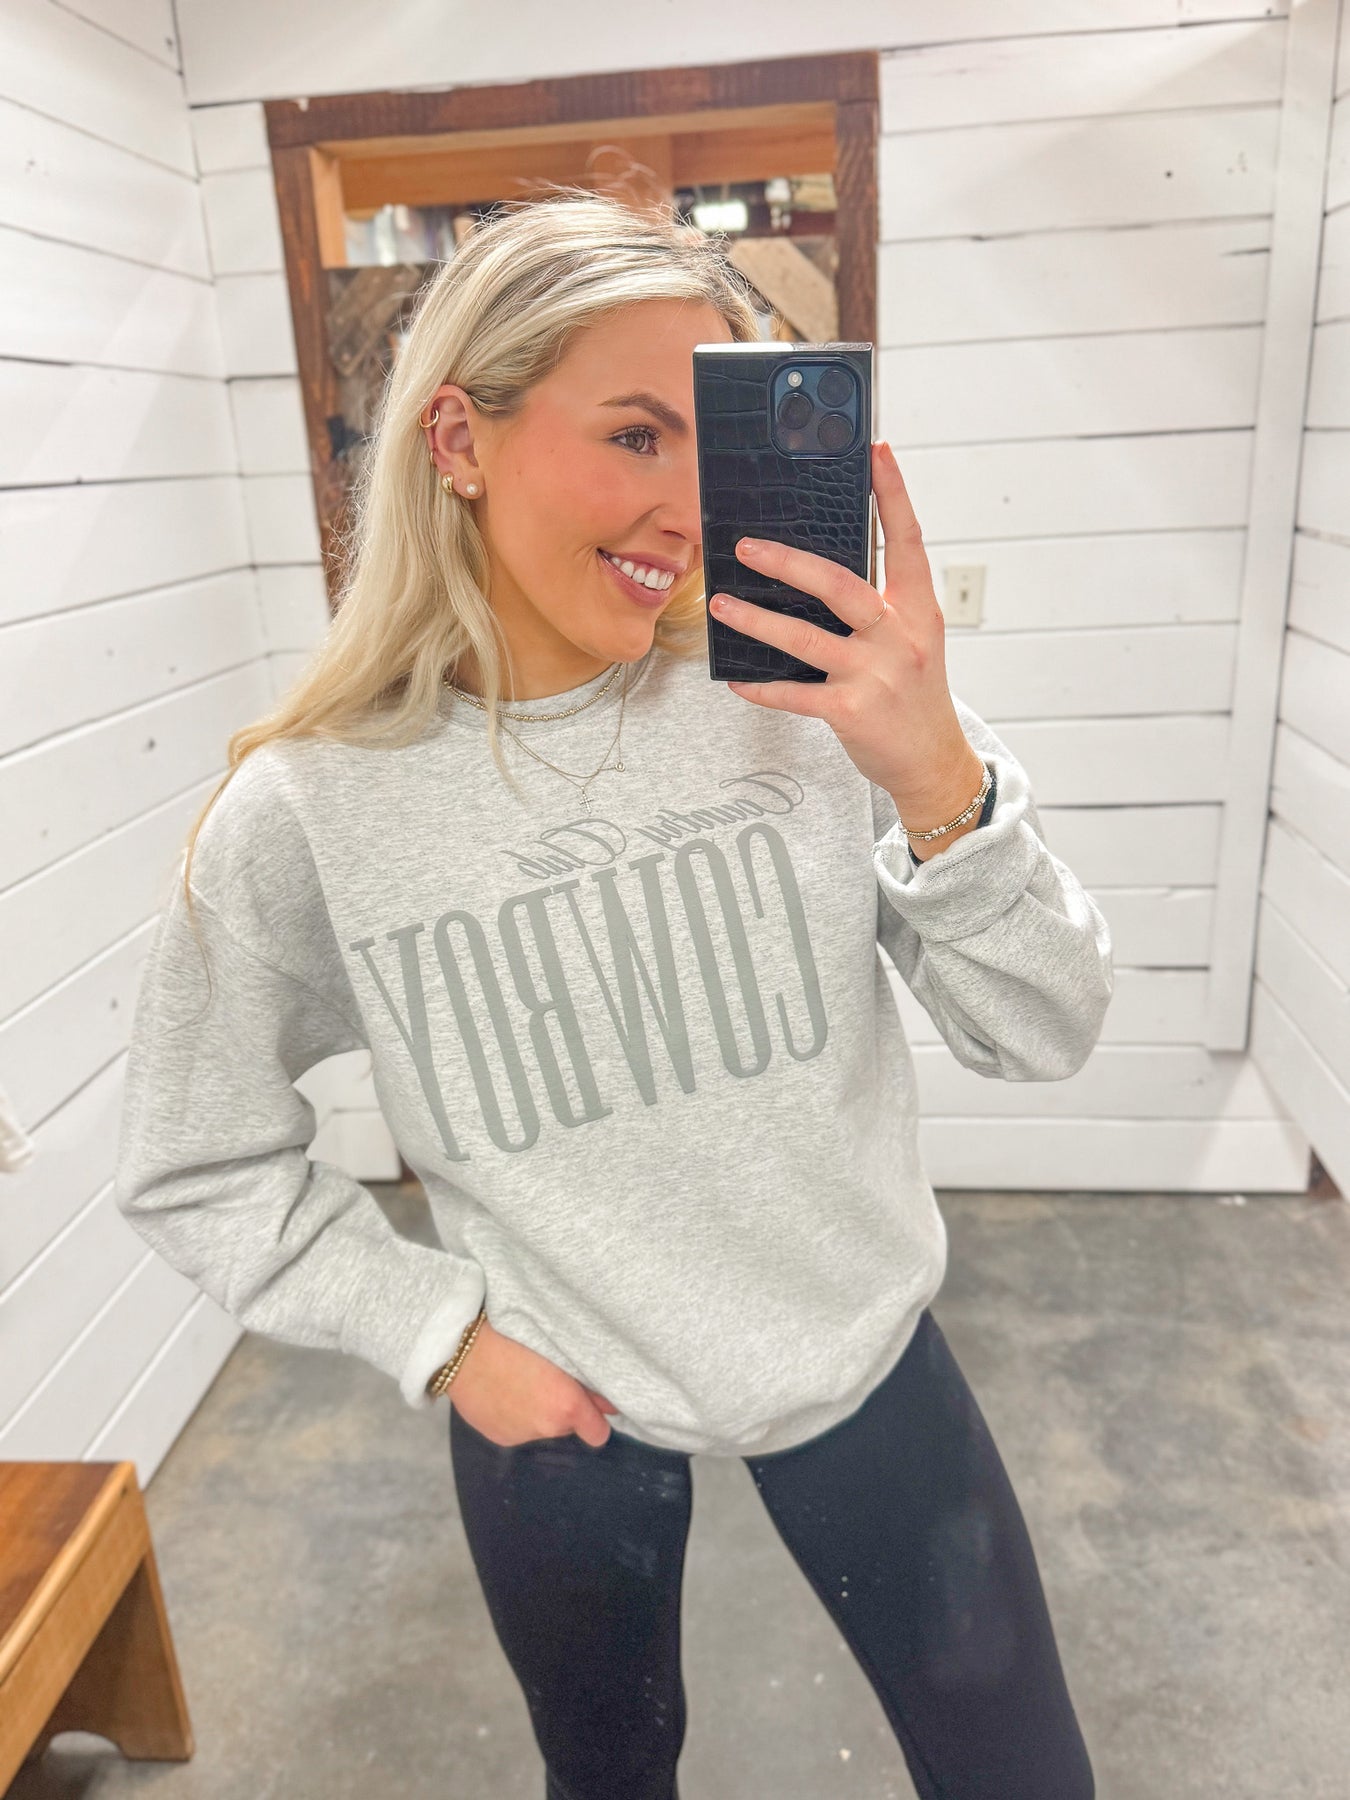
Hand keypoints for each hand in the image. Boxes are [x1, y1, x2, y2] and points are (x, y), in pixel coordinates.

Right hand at [447, 1317, 619, 1447]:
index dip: (595, 1418)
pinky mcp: (498, 1437)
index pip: (598, 1434)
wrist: (463, 1349)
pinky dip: (514, 1415)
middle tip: (548, 1380)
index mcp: (567, 1407)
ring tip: (520, 1381)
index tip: (590, 1404)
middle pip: (568, 1428)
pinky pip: (517, 1429)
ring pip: (541, 1428)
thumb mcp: (559, 1352)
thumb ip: (587, 1382)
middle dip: (563, 1409)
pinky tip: (502, 1391)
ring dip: (537, 1412)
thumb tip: (609, 1402)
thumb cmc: (515, 1337)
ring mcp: (520, 1435)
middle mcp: (546, 1428)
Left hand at [708, 440, 981, 822]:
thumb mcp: (912, 641)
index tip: (876, 451)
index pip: (907, 540)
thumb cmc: (915, 694)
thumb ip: (878, 606)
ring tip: (721, 605)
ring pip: (805, 639)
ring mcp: (876, 675)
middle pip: (840, 585)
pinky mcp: (851, 712)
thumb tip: (816, 570)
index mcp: (918, 610)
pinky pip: (794, 693)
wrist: (933, 762)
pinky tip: (737, 678)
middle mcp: (900, 637)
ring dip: (756, 621)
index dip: (893, 494)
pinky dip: (762, 686)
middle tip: (746, 546)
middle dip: (789, 562)